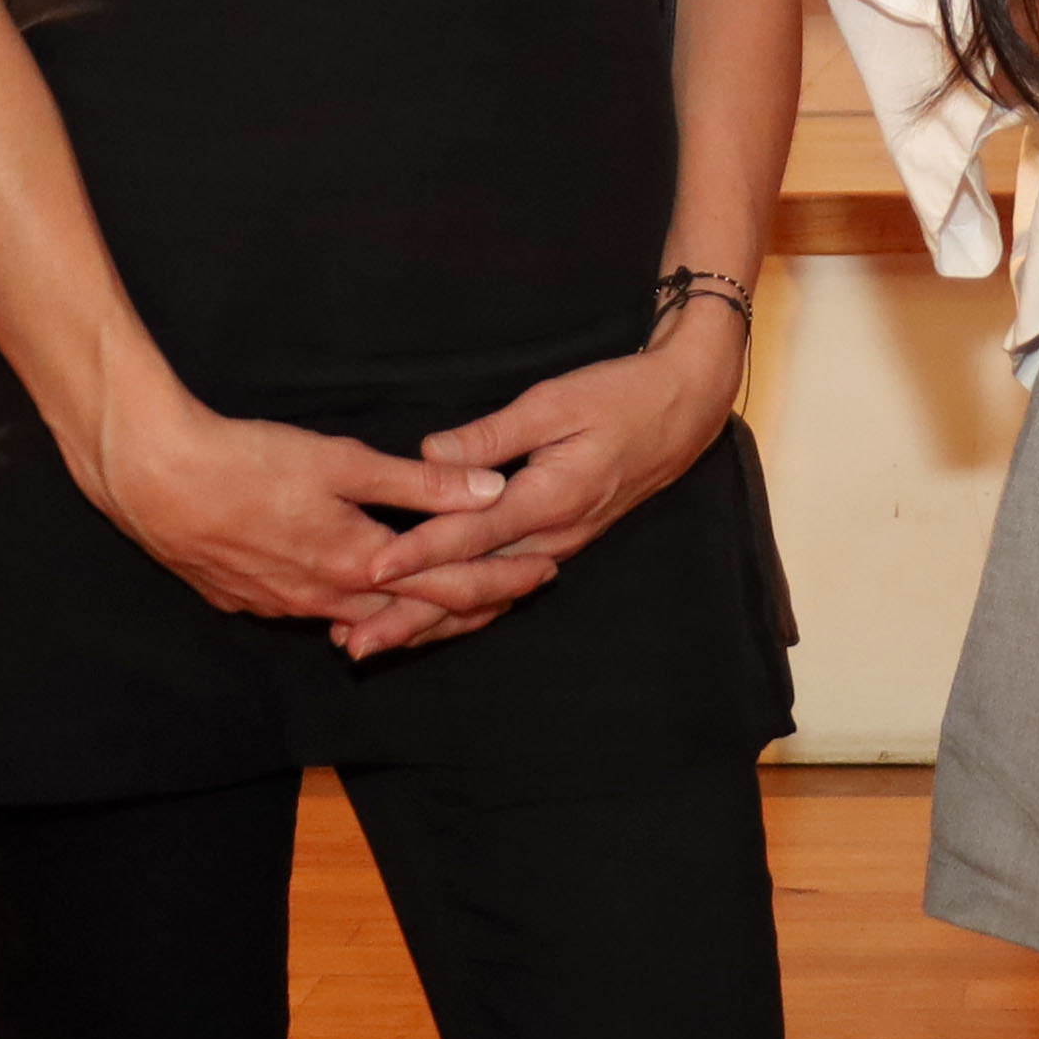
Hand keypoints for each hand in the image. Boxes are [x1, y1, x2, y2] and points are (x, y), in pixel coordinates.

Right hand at [84, 385, 512, 631]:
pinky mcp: (248, 601)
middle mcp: (325, 597)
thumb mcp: (341, 462)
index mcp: (357, 562)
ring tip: (451, 604)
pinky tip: (358, 604)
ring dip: (412, 614)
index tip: (541, 572)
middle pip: (412, 614)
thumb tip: (488, 489)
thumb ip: (417, 482)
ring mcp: (283, 605)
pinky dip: (353, 611)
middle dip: (469, 605)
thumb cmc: (248, 461)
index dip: (498, 580)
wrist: (155, 482)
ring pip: (363, 619)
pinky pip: (316, 615)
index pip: (447, 585)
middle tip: (515, 593)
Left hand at [341, 317, 753, 661]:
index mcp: (549, 499)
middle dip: (412, 617)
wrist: (684, 408)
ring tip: (376, 643)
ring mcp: (559, 544)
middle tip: (355, 643)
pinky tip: (430, 620)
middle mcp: (553, 535)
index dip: (417, 554)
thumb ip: (491, 436)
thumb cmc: (620, 395)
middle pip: (472, 587)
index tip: (370, 572)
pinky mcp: (560, 541)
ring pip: (486, 597)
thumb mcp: (554, 401)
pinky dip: (463, 608)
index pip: (470, 536)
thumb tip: (429, 453)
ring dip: (431, 623)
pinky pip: (504, 587)